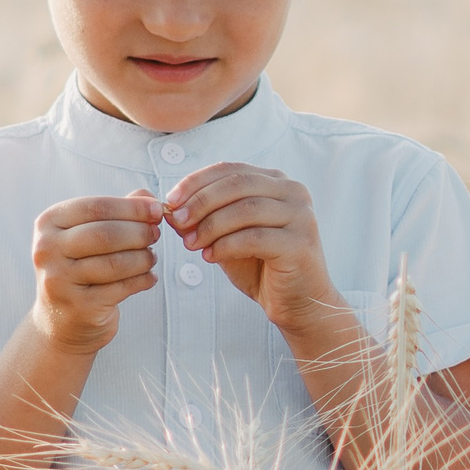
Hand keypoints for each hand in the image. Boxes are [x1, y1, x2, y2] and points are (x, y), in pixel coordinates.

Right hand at [29, 192, 161, 354]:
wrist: (62, 319)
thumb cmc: (82, 267)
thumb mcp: (91, 233)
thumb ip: (119, 211)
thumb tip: (148, 196)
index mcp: (49, 224)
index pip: (96, 207)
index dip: (133, 207)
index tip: (158, 210)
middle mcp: (47, 250)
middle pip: (106, 234)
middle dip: (140, 233)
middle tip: (156, 235)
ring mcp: (59, 280)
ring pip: (117, 263)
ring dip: (144, 258)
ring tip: (151, 258)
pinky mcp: (79, 306)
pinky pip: (123, 287)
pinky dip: (143, 280)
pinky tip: (149, 277)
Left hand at [162, 161, 333, 328]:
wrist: (296, 300)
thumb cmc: (262, 266)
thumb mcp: (226, 236)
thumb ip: (203, 219)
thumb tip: (168, 207)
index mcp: (277, 182)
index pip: (232, 169)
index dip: (197, 181)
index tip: (170, 200)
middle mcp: (294, 192)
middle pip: (238, 184)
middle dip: (201, 201)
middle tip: (177, 221)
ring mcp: (301, 217)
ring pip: (246, 209)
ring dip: (211, 226)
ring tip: (191, 244)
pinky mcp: (301, 244)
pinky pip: (255, 238)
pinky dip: (226, 246)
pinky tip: (210, 256)